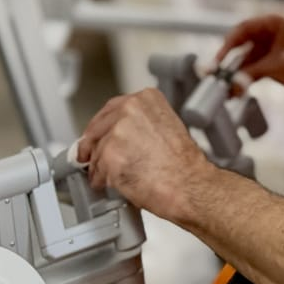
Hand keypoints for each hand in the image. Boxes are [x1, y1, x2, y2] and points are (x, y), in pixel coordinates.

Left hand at [77, 88, 211, 222]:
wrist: (189, 185)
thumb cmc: (183, 164)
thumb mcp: (166, 127)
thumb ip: (140, 124)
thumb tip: (122, 135)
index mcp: (145, 99)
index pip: (110, 109)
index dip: (101, 127)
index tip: (96, 136)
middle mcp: (130, 109)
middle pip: (97, 129)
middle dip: (94, 147)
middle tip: (94, 159)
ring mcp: (118, 131)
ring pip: (95, 151)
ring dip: (99, 166)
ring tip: (114, 176)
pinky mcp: (109, 155)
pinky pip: (96, 171)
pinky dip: (101, 181)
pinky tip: (114, 184)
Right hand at [218, 14, 283, 89]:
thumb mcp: (279, 65)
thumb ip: (255, 72)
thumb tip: (235, 82)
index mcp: (272, 23)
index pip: (244, 29)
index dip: (229, 42)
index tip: (220, 57)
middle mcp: (266, 33)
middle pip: (239, 43)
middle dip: (228, 58)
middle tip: (217, 71)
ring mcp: (265, 47)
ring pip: (243, 58)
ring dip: (234, 72)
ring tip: (224, 85)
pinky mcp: (265, 61)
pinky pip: (249, 69)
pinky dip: (242, 78)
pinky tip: (234, 89)